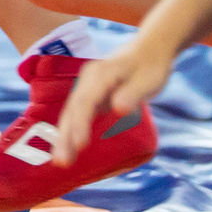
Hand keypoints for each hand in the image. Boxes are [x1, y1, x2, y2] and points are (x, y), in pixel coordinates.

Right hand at [51, 37, 173, 165]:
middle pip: (73, 109)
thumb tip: (118, 109)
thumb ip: (133, 94)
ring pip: (71, 112)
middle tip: (61, 162)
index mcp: (102, 74)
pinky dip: (69, 130)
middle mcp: (88, 79)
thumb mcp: (148, 80)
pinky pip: (75, 114)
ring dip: (64, 136)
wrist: (150, 48)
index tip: (80, 145)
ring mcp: (86, 86)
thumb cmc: (151, 66)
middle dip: (65, 135)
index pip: (86, 101)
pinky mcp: (89, 95)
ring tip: (60, 162)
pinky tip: (66, 148)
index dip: (81, 123)